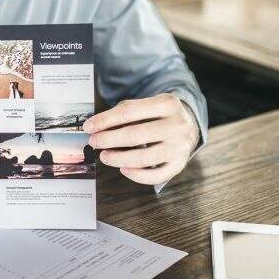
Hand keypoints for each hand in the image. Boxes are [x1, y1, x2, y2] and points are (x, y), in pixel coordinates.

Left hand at [84, 93, 198, 184]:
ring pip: (144, 157)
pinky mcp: (180, 164)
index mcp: (167, 103)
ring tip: (104, 156)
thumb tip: (97, 126)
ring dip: (119, 158)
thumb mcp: (148, 105)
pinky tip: (123, 169)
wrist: (189, 125)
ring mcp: (180, 146)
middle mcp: (177, 125)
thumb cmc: (160, 115)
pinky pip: (156, 175)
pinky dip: (137, 175)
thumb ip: (125, 112)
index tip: (89, 127)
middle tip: (94, 142)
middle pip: (135, 135)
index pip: (129, 111)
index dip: (105, 120)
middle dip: (108, 139)